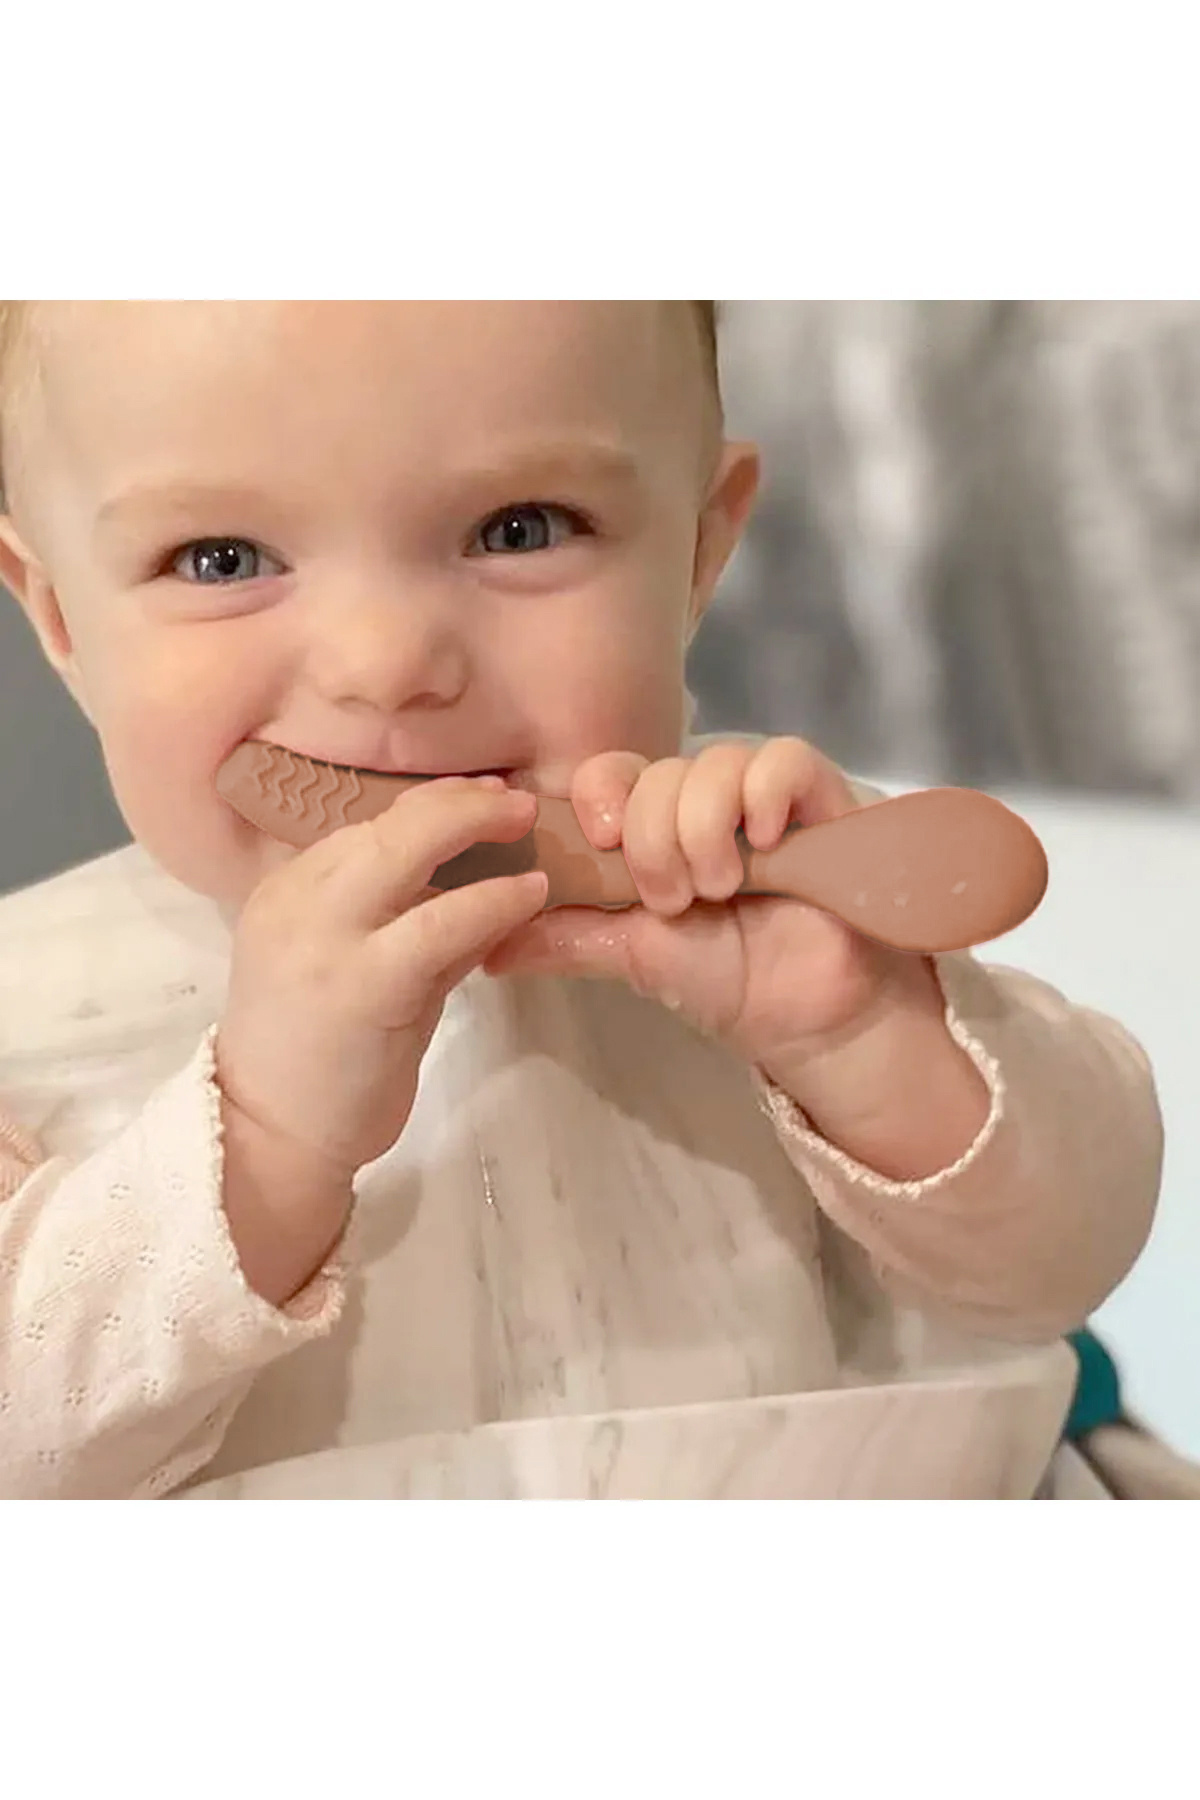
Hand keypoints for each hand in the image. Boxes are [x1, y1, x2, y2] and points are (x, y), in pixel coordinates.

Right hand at [214, 776, 546, 1300]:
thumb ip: (406, 927)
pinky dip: (492, 901)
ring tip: (528, 826)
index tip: (477, 796)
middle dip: (457, 800)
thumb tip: (475, 889)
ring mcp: (323, 937)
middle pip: (385, 821)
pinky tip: (529, 896)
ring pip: (406, 849)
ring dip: (476, 827)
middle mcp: (296, 901)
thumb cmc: (317, 1064)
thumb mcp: (357, 974)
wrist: (271, 1140)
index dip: (429, 804)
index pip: (364, 827)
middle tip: (512, 799)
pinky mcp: (363, 982)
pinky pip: (439, 923)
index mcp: (287, 893)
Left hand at [483, 738, 939, 1081]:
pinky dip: (763, 796)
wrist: (813, 1018)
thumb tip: (487, 948)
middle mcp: (706, 803)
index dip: (601, 796)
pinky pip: (783, 759)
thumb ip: (567, 938)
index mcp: (657, 829)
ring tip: (722, 889)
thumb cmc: (730, 982)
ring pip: (713, 764)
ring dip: (704, 830)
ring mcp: (763, 797)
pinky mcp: (821, 797)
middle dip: (654, 840)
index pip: (611, 773)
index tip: (603, 843)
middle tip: (677, 900)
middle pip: (658, 773)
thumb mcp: (632, 955)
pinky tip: (763, 842)